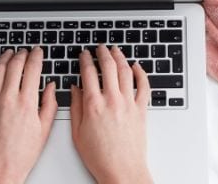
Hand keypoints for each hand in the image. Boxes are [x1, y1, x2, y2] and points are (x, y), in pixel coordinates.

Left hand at [0, 47, 57, 183]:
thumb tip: (51, 87)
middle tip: (26, 51)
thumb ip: (49, 105)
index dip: (36, 56)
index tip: (38, 52)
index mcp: (27, 103)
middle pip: (14, 65)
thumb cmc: (21, 155)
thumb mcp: (44, 130)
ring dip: (4, 58)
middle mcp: (8, 99)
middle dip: (22, 54)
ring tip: (10, 53)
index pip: (32, 69)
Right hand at [70, 45, 152, 183]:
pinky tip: (137, 67)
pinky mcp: (141, 110)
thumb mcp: (77, 133)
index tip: (83, 54)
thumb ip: (75, 107)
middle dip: (103, 53)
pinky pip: (144, 86)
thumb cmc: (99, 157)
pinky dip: (141, 73)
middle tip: (100, 47)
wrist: (122, 170)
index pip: (88, 73)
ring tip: (116, 50)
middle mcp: (112, 100)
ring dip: (120, 57)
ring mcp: (128, 103)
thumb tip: (74, 89)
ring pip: (126, 71)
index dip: (85, 59)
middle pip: (108, 66)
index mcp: (93, 104)